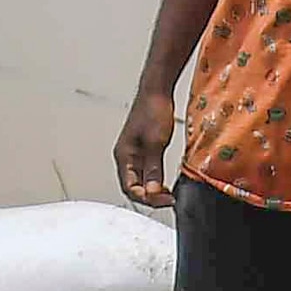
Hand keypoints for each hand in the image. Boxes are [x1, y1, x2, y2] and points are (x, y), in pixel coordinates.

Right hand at [115, 89, 175, 209]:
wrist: (157, 91)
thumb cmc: (153, 110)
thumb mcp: (155, 143)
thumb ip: (153, 169)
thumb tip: (152, 191)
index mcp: (123, 155)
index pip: (130, 187)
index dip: (147, 198)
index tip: (165, 200)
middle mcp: (126, 156)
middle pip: (133, 187)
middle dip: (150, 197)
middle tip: (167, 200)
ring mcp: (134, 153)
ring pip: (140, 180)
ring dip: (152, 190)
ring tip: (167, 194)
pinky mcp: (143, 149)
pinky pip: (146, 171)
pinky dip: (155, 180)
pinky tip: (165, 182)